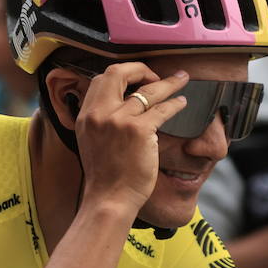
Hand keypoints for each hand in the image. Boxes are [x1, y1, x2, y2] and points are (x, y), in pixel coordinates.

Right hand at [74, 62, 188, 213]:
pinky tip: (182, 103)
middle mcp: (99, 113)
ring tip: (181, 80)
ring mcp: (119, 120)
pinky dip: (175, 104)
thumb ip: (100, 120)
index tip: (137, 80)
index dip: (122, 75)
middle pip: (118, 72)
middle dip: (140, 69)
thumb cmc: (105, 176)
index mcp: (86, 115)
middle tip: (156, 76)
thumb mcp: (90, 141)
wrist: (109, 198)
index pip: (100, 80)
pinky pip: (162, 109)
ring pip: (148, 89)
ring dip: (168, 83)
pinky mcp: (138, 131)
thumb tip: (121, 103)